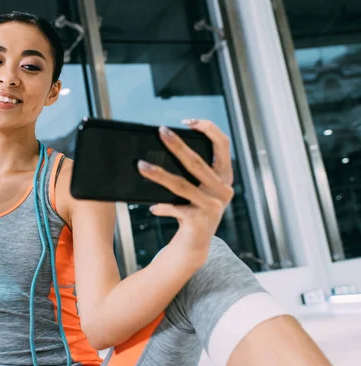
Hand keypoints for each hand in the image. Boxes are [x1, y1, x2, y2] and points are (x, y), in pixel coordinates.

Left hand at [137, 119, 233, 257]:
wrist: (194, 244)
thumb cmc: (192, 209)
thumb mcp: (197, 188)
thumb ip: (190, 171)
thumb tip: (163, 147)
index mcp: (224, 177)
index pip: (223, 145)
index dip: (208, 129)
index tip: (189, 122)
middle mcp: (223, 190)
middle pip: (197, 162)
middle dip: (177, 145)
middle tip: (161, 131)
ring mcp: (213, 206)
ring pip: (182, 185)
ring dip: (159, 174)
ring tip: (141, 165)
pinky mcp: (199, 221)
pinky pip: (176, 209)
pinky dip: (162, 207)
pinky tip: (152, 207)